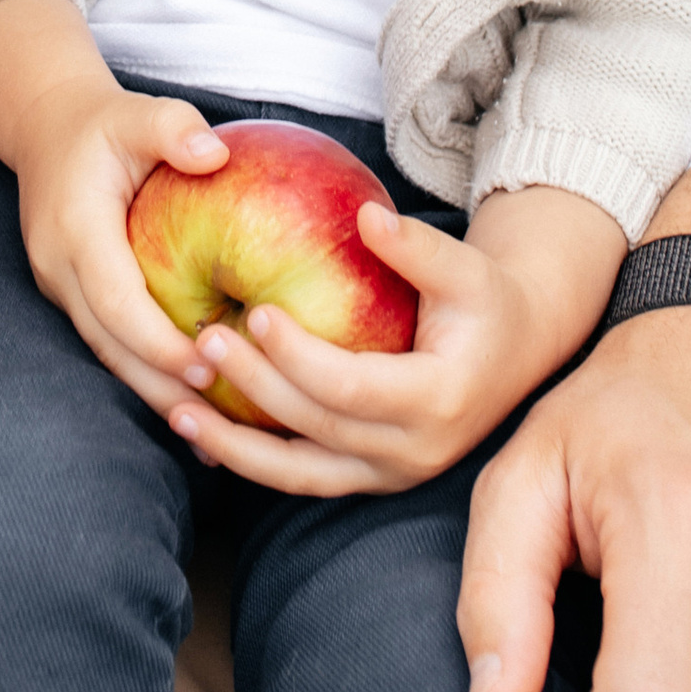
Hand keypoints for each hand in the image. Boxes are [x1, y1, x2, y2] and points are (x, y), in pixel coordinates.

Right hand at [0, 0, 229, 415]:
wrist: (46, 128)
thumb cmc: (104, 124)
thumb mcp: (138, 112)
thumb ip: (173, 128)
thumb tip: (214, 154)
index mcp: (76, 229)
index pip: (116, 301)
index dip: (158, 340)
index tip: (207, 366)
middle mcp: (58, 267)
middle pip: (109, 345)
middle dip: (160, 386)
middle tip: (220, 418)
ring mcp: (58, 287)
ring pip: (106, 353)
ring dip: (153, 390)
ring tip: (211, 429)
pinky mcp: (70, 297)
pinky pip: (109, 343)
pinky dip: (145, 371)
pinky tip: (187, 397)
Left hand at [163, 184, 624, 499]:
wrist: (513, 351)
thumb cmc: (485, 299)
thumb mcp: (465, 269)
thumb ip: (417, 248)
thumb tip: (365, 215)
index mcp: (438, 400)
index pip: (353, 387)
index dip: (300, 356)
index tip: (257, 312)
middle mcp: (413, 452)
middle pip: (316, 427)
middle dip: (254, 389)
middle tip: (202, 340)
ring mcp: (388, 473)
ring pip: (299, 474)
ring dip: (235, 445)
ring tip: (177, 409)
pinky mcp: (367, 476)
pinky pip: (300, 476)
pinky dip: (250, 458)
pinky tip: (204, 429)